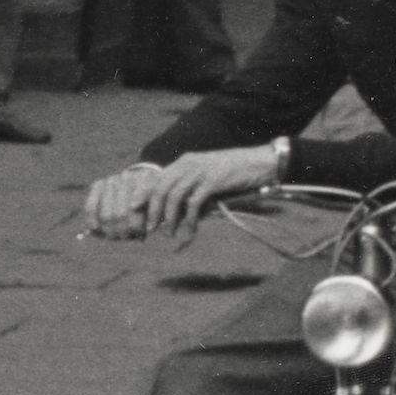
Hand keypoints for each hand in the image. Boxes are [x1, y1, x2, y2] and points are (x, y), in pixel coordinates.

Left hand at [80, 147, 272, 244]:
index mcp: (184, 161)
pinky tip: (189, 230)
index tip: (133, 210)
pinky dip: (189, 218)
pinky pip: (194, 202)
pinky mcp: (213, 180)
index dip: (142, 195)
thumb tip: (178, 213)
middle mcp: (188, 163)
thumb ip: (192, 190)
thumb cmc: (235, 172)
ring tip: (168, 232)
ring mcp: (200, 171)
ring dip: (168, 217)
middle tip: (149, 228)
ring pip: (173, 195)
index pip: (156, 178)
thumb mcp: (207, 177)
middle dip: (152, 210)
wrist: (262, 162)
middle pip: (160, 188)